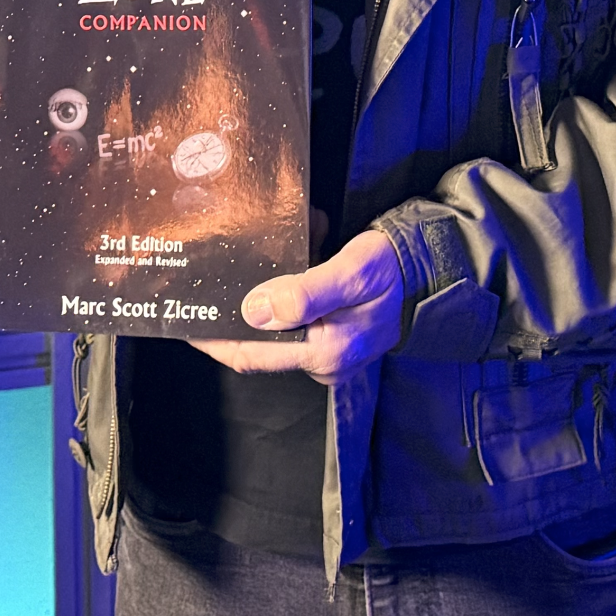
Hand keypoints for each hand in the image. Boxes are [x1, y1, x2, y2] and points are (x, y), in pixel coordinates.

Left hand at [193, 229, 402, 385]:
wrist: (432, 269)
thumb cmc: (394, 270)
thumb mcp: (351, 273)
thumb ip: (304, 294)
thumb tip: (253, 311)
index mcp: (325, 353)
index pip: (253, 354)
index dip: (215, 340)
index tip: (184, 321)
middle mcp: (322, 360)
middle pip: (258, 343)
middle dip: (233, 313)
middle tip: (202, 286)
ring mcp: (327, 349)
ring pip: (274, 325)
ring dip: (260, 293)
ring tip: (241, 263)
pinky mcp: (331, 333)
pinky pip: (294, 315)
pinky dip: (284, 287)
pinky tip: (287, 255)